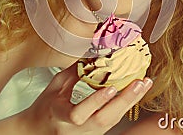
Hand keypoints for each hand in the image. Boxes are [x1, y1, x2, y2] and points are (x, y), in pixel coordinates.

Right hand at [18, 62, 152, 134]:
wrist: (38, 131)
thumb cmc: (45, 108)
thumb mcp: (55, 86)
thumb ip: (74, 72)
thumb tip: (93, 55)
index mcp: (60, 115)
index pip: (78, 114)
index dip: (95, 101)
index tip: (110, 88)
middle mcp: (75, 130)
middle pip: (103, 120)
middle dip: (124, 101)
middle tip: (139, 83)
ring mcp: (87, 134)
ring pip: (112, 122)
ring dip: (130, 102)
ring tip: (144, 84)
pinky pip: (113, 121)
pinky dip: (125, 106)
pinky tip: (136, 93)